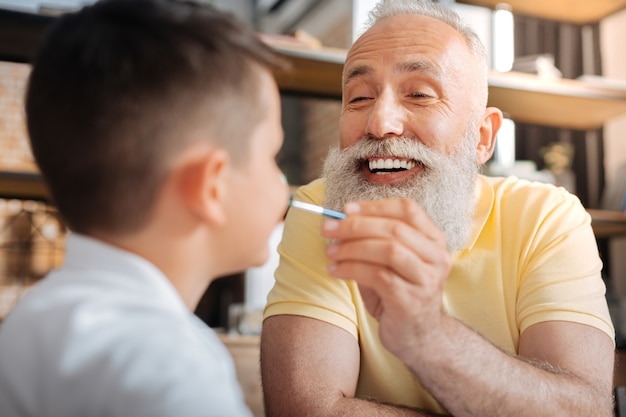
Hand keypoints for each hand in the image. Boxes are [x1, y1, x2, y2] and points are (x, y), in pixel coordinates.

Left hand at [322, 198, 451, 359]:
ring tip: (330, 253)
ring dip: (352, 248)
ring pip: (388, 250)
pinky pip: (378, 276)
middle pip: (395, 229)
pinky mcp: (411, 300)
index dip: (374, 206)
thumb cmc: (397, 294)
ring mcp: (427, 279)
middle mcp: (437, 257)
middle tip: (327, 228)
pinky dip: (351, 269)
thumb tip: (337, 223)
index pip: (407, 209)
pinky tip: (335, 271)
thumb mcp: (388, 263)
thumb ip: (371, 241)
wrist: (417, 338)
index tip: (345, 209)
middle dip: (356, 226)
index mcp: (434, 240)